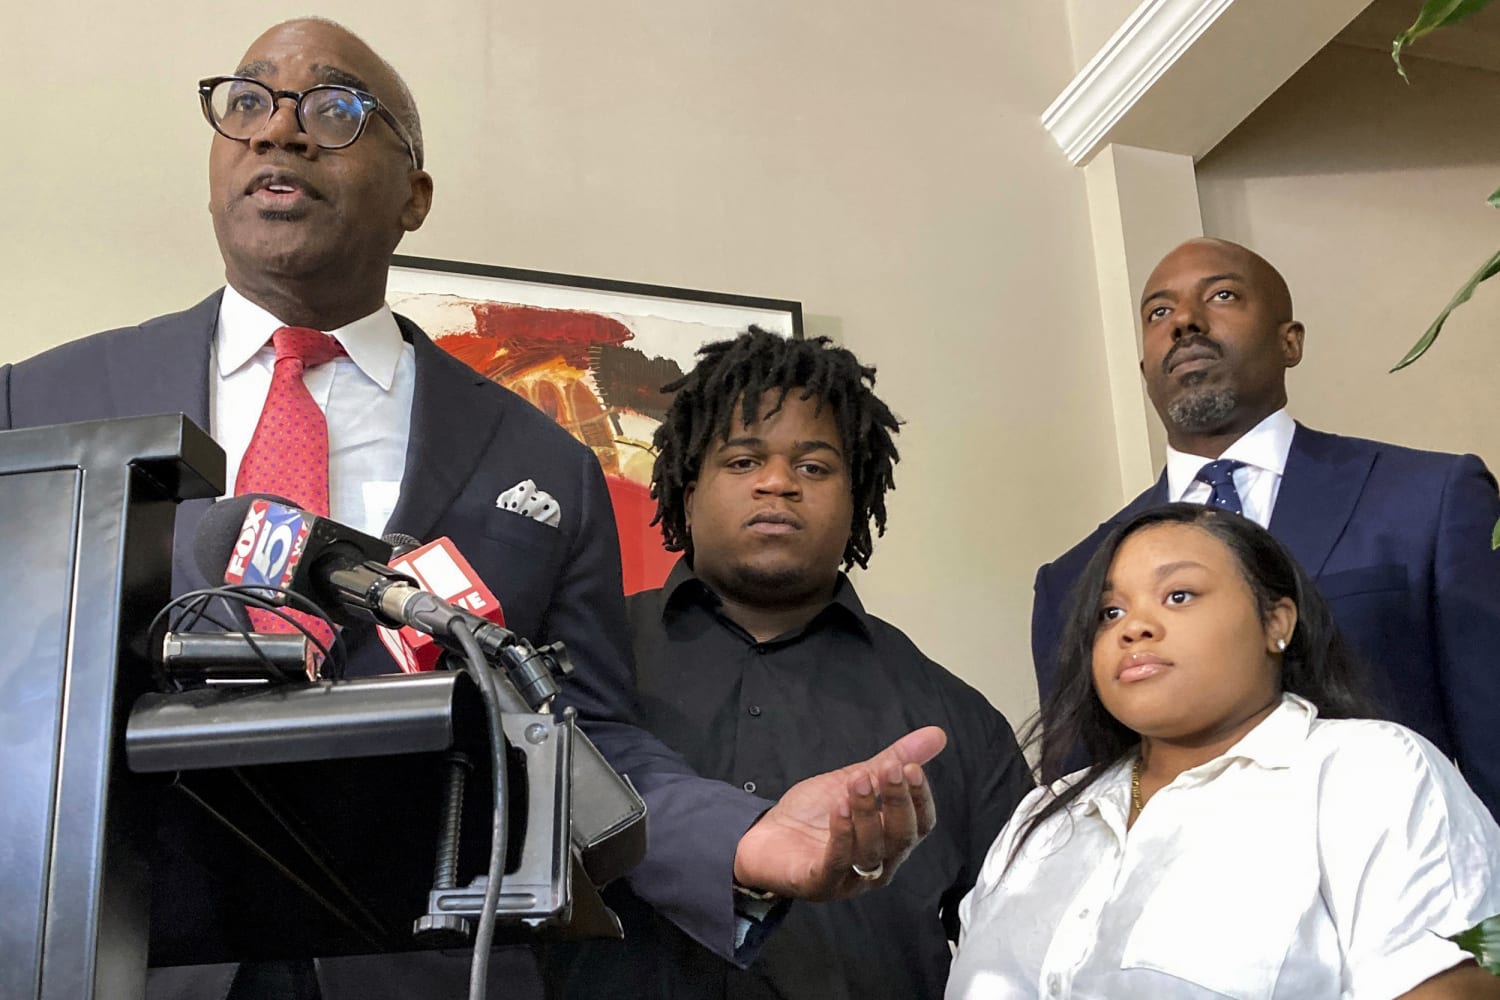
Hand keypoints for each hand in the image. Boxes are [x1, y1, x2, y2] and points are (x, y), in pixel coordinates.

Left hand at [731, 726, 945, 900]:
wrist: (765, 838)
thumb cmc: (815, 816)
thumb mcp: (857, 780)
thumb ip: (894, 760)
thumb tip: (936, 735)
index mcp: (890, 840)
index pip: (920, 824)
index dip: (921, 798)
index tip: (912, 768)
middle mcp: (877, 864)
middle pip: (900, 838)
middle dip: (897, 801)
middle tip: (889, 770)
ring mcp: (850, 878)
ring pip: (870, 849)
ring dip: (867, 812)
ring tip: (858, 781)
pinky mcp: (819, 883)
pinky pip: (836, 862)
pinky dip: (841, 835)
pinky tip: (839, 808)